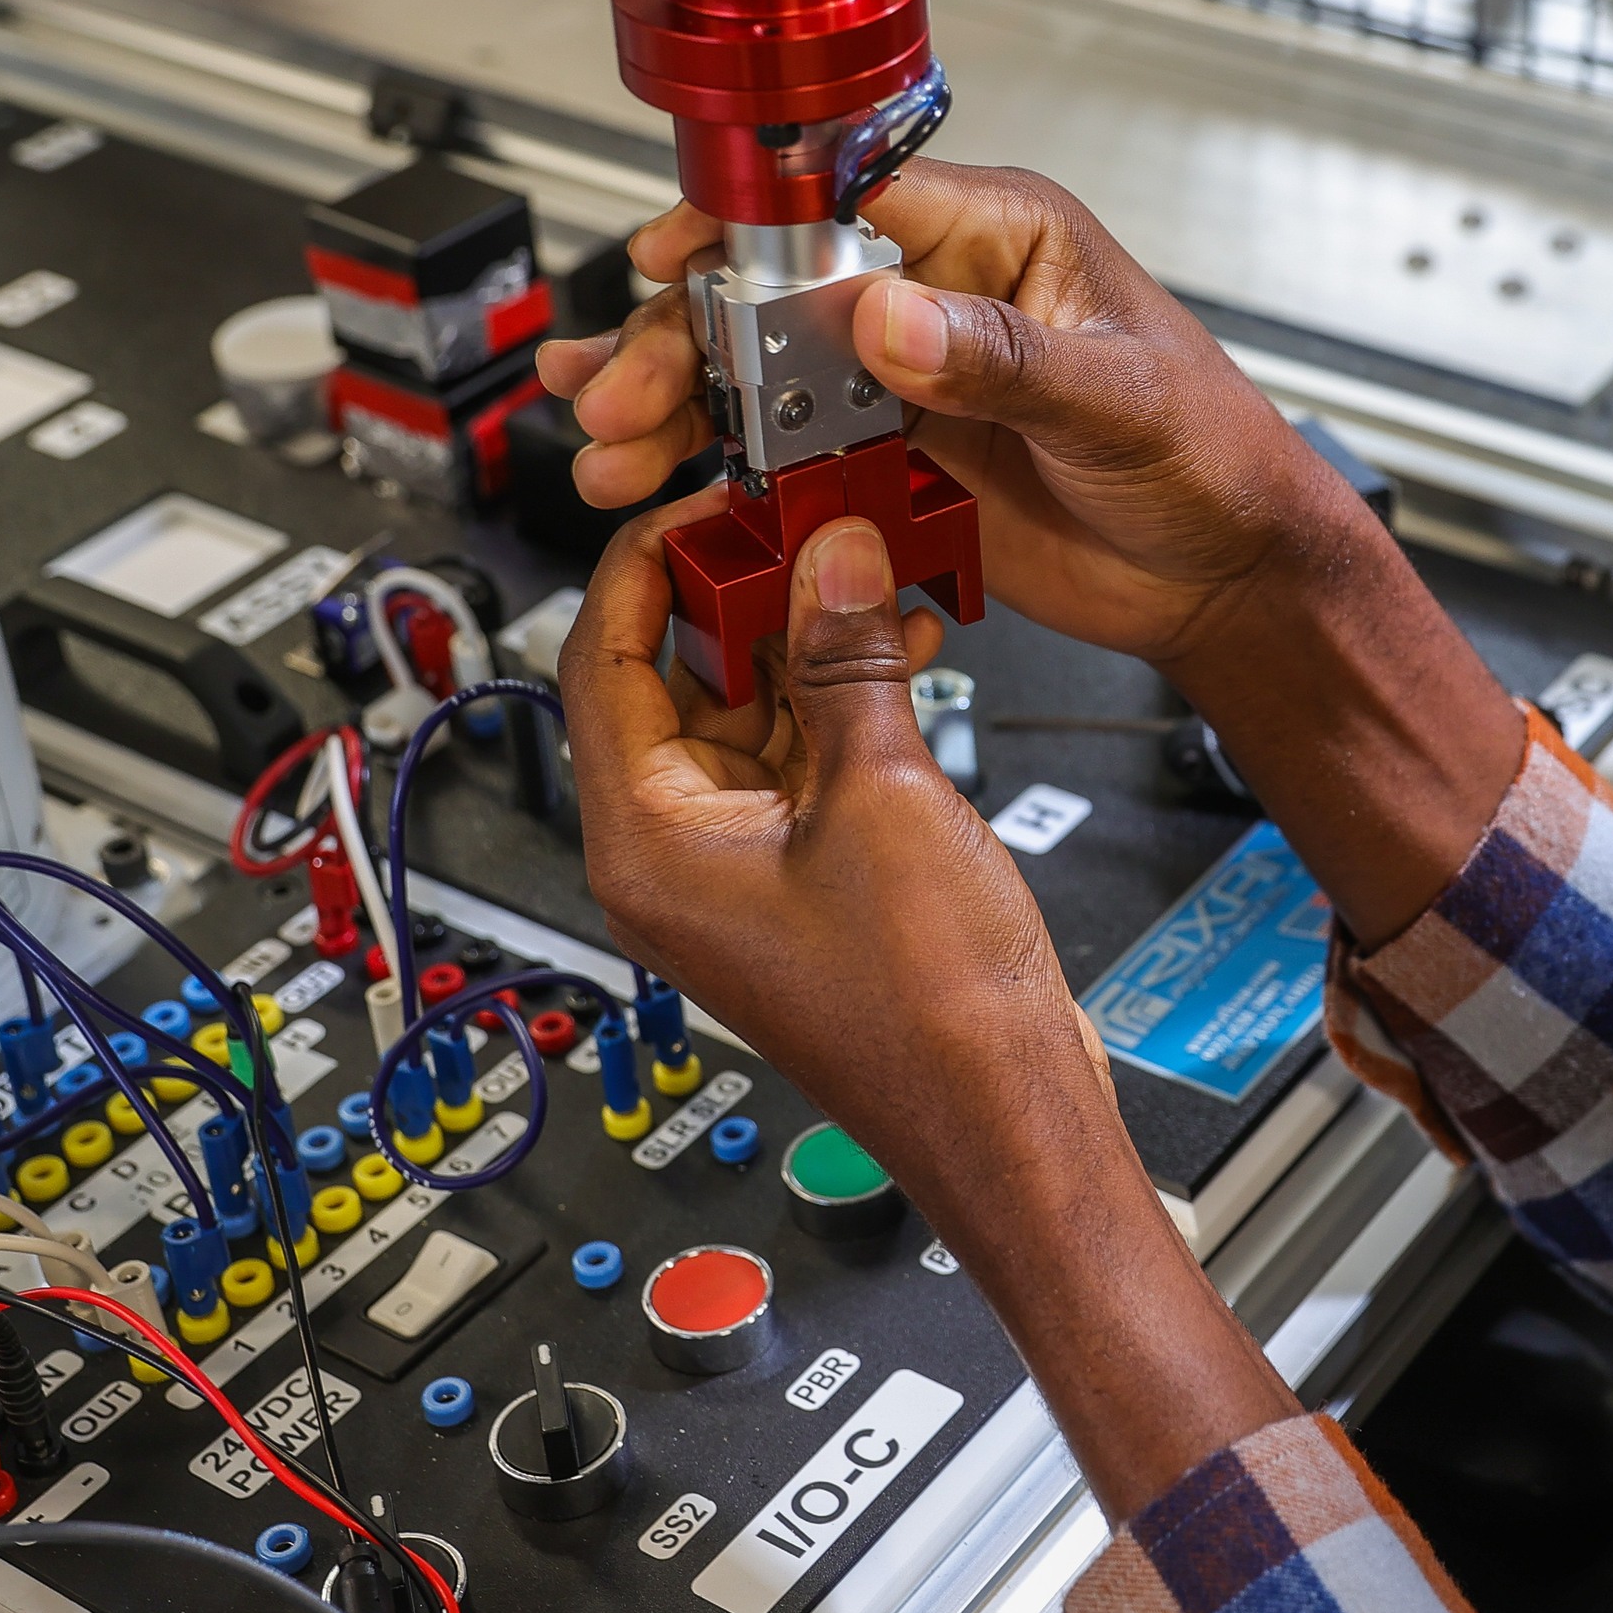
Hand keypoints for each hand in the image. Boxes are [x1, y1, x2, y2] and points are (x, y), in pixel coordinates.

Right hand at [533, 160, 1360, 670]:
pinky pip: (786, 458)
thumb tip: (892, 315)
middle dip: (685, 338)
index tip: (673, 259)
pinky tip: (658, 489)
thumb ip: (1003, 358)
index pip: (844, 195)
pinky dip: (717, 473)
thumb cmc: (1214, 459)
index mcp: (994, 236)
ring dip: (679, 405)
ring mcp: (905, 384)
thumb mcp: (1118, 401)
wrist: (1228, 580)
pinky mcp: (892, 463)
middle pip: (772, 294)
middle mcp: (934, 297)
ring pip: (760, 375)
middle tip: (622, 392)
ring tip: (608, 444)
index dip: (746, 222)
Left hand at [562, 502, 1299, 1513]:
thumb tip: (826, 554)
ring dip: (804, 641)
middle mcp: (670, 863)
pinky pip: (796, 763)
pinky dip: (838, 700)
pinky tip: (899, 645)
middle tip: (804, 517)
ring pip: (744, 716)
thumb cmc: (928, 1014)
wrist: (1009, 1117)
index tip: (711, 494)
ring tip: (869, 568)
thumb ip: (845, 656)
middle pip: (672, 681)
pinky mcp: (799, 883)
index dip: (653, 560)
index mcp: (645, 845)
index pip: (603, 657)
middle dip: (743, 592)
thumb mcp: (883, 791)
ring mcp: (736, 876)